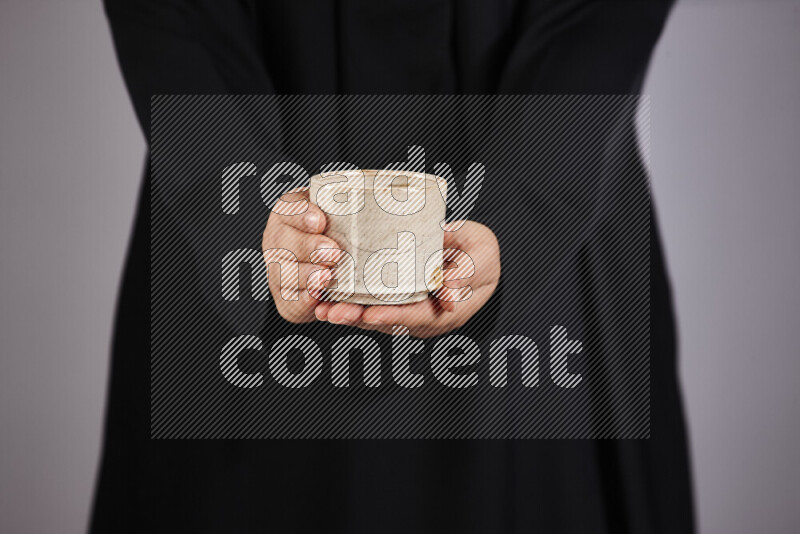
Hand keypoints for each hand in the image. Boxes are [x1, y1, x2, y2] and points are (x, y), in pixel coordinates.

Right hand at [262, 188, 339, 322]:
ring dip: (305, 276)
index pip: (289, 207)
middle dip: (308, 248)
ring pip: (283, 274)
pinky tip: (317, 299)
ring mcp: (278, 270)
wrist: (339, 270)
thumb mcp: (344, 213)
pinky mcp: (286, 298)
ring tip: (326, 277)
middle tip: (333, 252)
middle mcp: (279, 240)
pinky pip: (289, 303)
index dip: (301, 214)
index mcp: (291, 213)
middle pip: (283, 242)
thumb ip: (350, 207)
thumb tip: (382, 194)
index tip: (320, 221)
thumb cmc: (345, 232)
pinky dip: (303, 302)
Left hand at [315, 221, 500, 337]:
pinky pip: (373, 307)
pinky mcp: (399, 302)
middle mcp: (426, 319)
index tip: (369, 313)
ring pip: (376, 318)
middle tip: (330, 312)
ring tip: (321, 307)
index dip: (393, 316)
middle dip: (358, 319)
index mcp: (447, 310)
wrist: (478, 257)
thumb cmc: (479, 255)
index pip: (417, 316)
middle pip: (388, 323)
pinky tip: (328, 298)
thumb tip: (450, 292)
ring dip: (348, 314)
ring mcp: (411, 313)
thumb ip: (465, 272)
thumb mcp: (479, 257)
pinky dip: (351, 303)